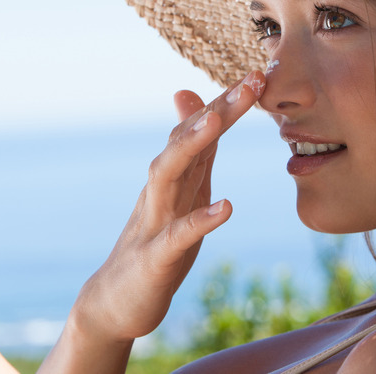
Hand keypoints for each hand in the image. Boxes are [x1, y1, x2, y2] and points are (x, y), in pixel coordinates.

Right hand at [71, 71, 265, 341]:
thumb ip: (195, 152)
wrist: (114, 300)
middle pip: (185, 141)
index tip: (261, 74)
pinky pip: (177, 236)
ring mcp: (154, 222)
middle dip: (217, 110)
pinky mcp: (155, 258)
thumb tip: (196, 102)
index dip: (228, 102)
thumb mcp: (181, 194)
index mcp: (174, 177)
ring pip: (168, 175)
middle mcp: (161, 191)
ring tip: (218, 122)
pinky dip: (200, 220)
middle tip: (251, 82)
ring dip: (191, 146)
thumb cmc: (155, 244)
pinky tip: (226, 207)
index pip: (199, 130)